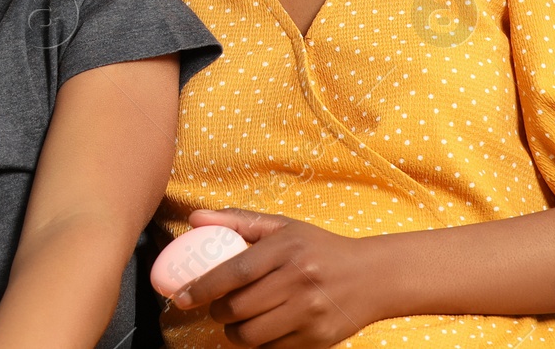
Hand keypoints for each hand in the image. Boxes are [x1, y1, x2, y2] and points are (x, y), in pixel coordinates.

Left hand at [171, 208, 391, 348]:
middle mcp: (299, 281)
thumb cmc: (318, 248)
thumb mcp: (282, 226)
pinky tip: (260, 328)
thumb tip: (193, 218)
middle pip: (239, 307)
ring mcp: (310, 313)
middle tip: (214, 306)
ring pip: (252, 334)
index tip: (181, 296)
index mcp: (286, 249)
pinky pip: (273, 348)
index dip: (203, 287)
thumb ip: (237, 220)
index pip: (234, 272)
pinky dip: (258, 342)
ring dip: (232, 331)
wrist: (373, 277)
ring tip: (234, 320)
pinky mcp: (318, 338)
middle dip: (216, 311)